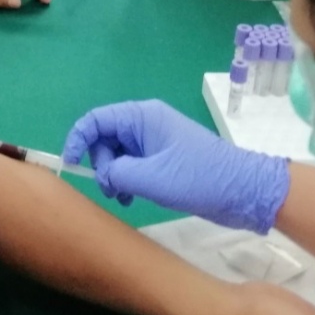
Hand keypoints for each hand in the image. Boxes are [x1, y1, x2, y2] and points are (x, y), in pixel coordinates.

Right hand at [62, 100, 289, 232]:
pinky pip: (131, 164)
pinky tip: (132, 198)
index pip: (96, 120)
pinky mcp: (162, 158)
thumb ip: (117, 172)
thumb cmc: (200, 178)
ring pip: (116, 154)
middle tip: (113, 189)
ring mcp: (154, 141)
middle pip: (104, 138)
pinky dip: (126, 180)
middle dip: (100, 164)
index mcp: (142, 116)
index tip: (71, 166)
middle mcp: (145, 123)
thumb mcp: (153, 178)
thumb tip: (103, 174)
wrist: (244, 190)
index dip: (78, 140)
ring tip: (125, 198)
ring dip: (113, 175)